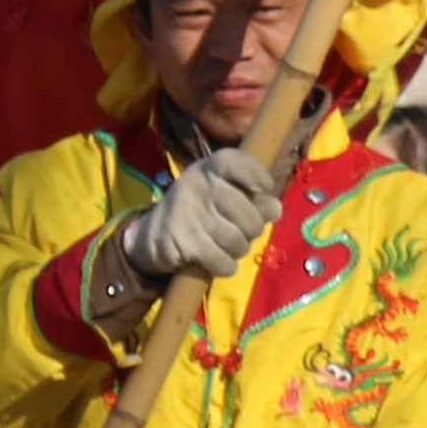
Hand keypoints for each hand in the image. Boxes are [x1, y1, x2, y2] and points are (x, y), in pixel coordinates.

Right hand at [117, 145, 279, 286]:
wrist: (151, 235)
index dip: (256, 174)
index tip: (263, 188)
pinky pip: (223, 261)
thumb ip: (253, 199)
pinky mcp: (184, 242)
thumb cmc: (199, 211)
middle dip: (253, 229)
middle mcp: (196, 187)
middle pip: (246, 213)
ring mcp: (188, 214)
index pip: (234, 161)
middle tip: (244, 232)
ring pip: (237, 241)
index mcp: (208, 170)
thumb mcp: (223, 195)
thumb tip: (275, 209)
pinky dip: (225, 266)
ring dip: (238, 249)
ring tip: (227, 245)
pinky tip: (215, 259)